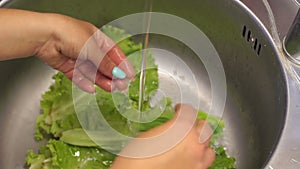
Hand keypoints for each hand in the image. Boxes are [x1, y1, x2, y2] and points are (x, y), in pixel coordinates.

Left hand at [0, 9, 133, 92]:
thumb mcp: (92, 48)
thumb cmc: (68, 33)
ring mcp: (77, 57)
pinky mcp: (67, 66)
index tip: (129, 75)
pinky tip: (92, 89)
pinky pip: (79, 76)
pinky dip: (85, 83)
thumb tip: (118, 73)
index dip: (122, 64)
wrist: (44, 36)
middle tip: (121, 86)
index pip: (113, 53)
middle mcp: (87, 47)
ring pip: (92, 72)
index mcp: (96, 38)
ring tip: (110, 88)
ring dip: (101, 81)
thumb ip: (105, 63)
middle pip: (103, 64)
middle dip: (113, 75)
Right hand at [111, 104, 215, 168]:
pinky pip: (203, 164)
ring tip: (190, 145)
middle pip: (204, 127)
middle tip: (187, 126)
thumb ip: (168, 129)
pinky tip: (186, 159)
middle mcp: (195, 143)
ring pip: (209, 148)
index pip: (189, 111)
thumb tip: (172, 130)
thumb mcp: (151, 134)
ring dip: (201, 144)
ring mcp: (198, 161)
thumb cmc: (136, 156)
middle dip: (195, 125)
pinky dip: (198, 160)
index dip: (182, 110)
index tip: (179, 110)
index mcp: (183, 128)